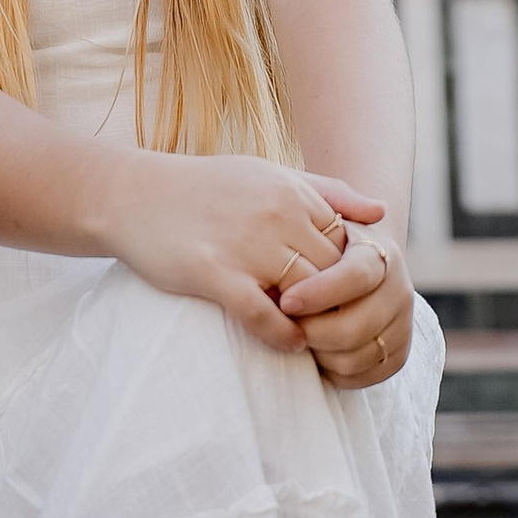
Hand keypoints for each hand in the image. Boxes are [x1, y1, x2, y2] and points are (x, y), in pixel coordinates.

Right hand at [103, 153, 387, 352]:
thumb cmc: (207, 188)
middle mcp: (274, 213)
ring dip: (316, 325)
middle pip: (332, 273)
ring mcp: (244, 244)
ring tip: (319, 343)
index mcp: (290, 189)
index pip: (346, 243)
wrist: (135, 194)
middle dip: (339, 307)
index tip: (347, 299)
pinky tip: (287, 343)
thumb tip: (382, 212)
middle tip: (341, 334)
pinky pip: (262, 315)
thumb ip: (327, 192)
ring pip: (305, 297)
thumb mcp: (269, 174)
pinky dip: (282, 336)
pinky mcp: (214, 272)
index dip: (350, 277)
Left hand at [274, 218, 418, 389]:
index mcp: (382, 254)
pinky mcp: (397, 357)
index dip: (321, 292)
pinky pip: (360, 377)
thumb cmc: (321, 238)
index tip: (287, 302)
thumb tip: (377, 208)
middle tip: (285, 325)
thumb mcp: (323, 213)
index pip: (357, 276)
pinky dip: (332, 371)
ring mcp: (402, 325)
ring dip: (318, 352)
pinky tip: (315, 352)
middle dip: (313, 330)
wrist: (346, 266)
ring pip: (354, 356)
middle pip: (355, 325)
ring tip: (296, 335)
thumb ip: (335, 199)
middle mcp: (400, 290)